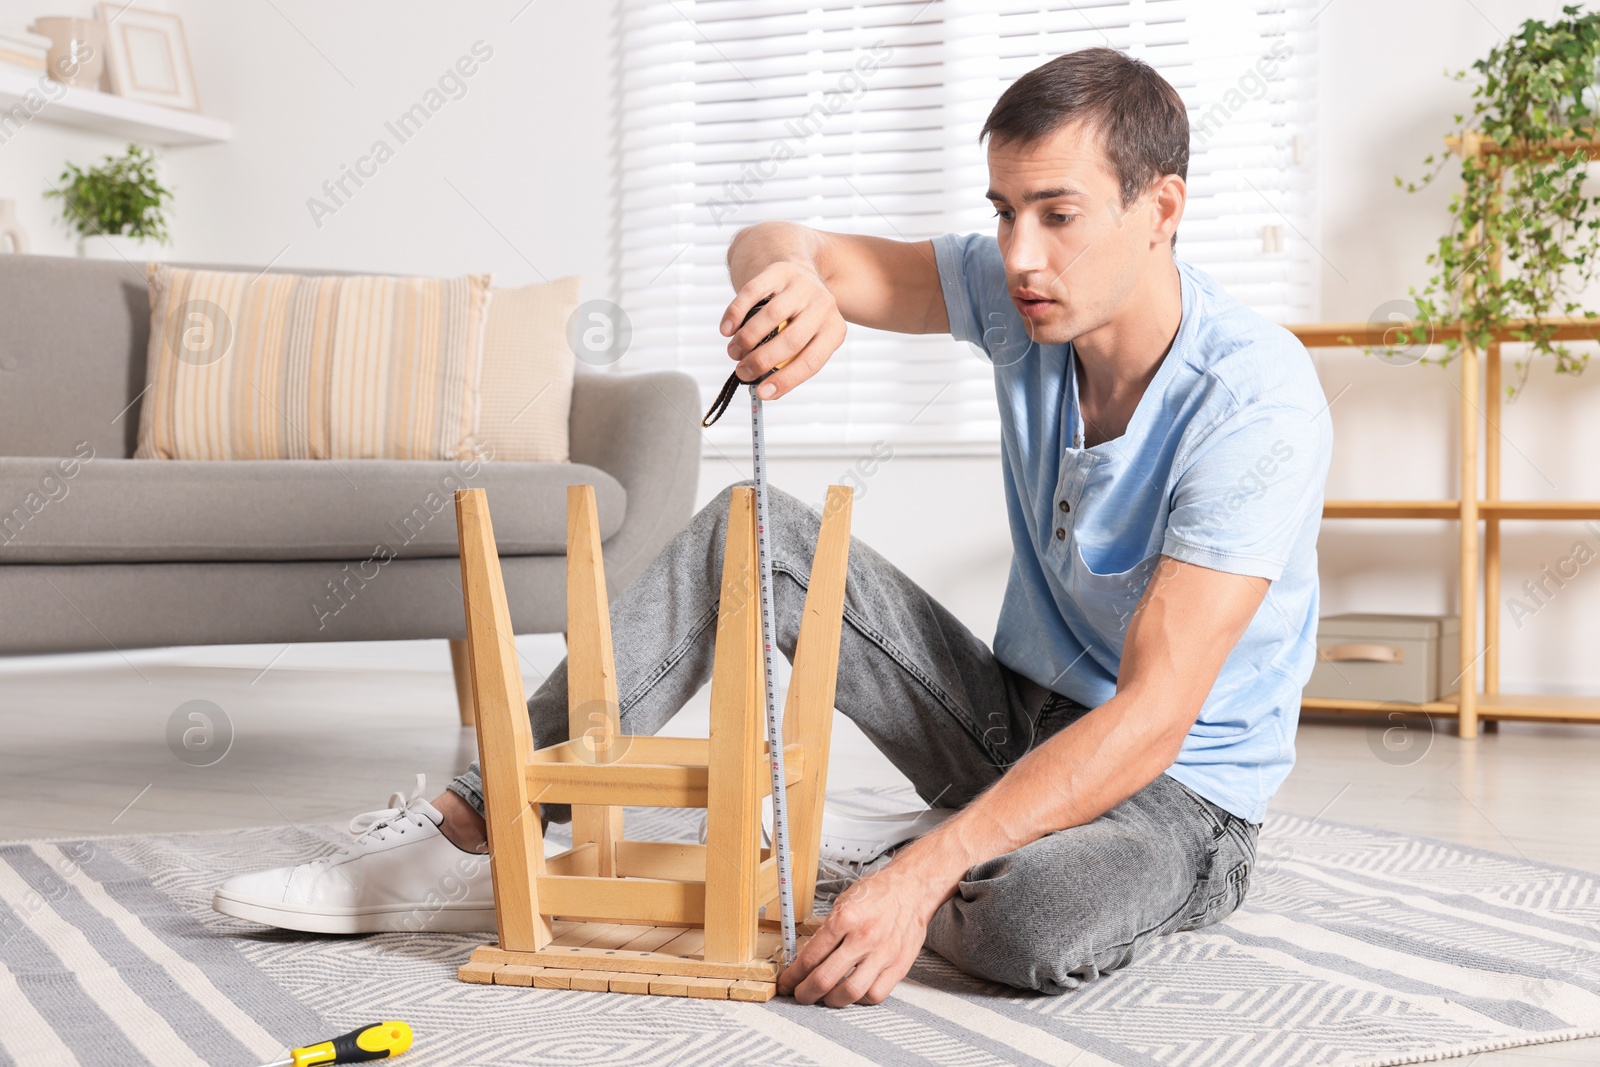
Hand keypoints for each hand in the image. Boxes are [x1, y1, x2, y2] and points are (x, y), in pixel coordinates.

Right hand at [720, 261, 847, 400]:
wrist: (796, 272)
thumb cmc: (798, 317)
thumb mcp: (806, 338)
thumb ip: (789, 362)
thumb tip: (765, 388)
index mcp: (834, 329)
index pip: (812, 361)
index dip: (786, 380)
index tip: (763, 393)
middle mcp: (824, 305)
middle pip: (791, 340)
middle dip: (761, 361)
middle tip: (742, 372)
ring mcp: (802, 285)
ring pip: (771, 317)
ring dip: (746, 340)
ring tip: (733, 352)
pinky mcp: (779, 271)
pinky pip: (753, 293)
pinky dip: (735, 314)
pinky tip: (726, 330)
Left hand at [777, 862, 934, 1006]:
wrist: (911, 889)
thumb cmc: (877, 894)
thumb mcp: (843, 902)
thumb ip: (826, 930)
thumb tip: (806, 957)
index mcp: (845, 918)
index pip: (810, 957)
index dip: (793, 975)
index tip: (787, 982)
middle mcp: (863, 938)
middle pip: (825, 979)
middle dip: (805, 993)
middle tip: (800, 995)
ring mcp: (882, 954)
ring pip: (850, 992)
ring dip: (831, 1000)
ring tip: (824, 997)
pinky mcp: (898, 966)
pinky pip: (876, 994)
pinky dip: (860, 999)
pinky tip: (853, 992)